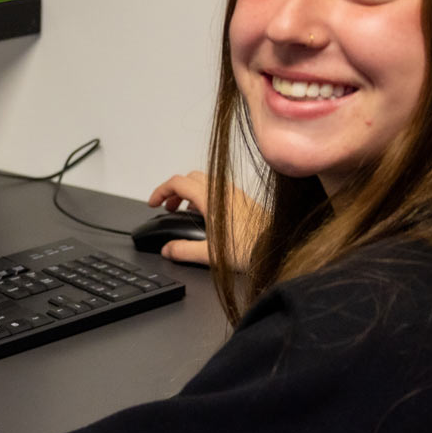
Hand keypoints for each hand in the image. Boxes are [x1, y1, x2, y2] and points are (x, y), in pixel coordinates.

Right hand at [146, 171, 264, 267]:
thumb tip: (168, 250)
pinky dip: (204, 196)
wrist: (277, 247)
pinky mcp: (243, 200)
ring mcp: (235, 193)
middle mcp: (223, 191)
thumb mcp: (209, 254)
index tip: (153, 203)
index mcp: (211, 199)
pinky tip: (207, 215)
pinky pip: (218, 188)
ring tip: (185, 211)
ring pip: (204, 181)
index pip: (177, 182)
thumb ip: (183, 251)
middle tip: (168, 208)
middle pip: (189, 177)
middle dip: (174, 191)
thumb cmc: (250, 249)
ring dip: (189, 192)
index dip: (160, 191)